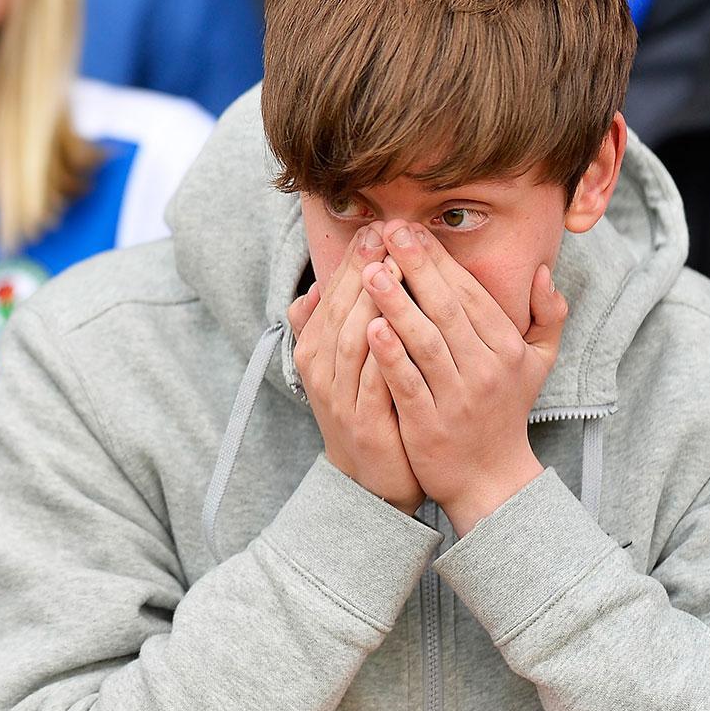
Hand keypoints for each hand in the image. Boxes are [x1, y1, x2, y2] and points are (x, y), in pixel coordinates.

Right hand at [290, 224, 422, 514]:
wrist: (371, 482)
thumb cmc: (365, 413)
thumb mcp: (340, 370)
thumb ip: (326, 329)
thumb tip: (312, 289)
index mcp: (316, 352)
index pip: (333, 296)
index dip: (354, 261)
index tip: (378, 227)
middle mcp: (321, 371)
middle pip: (340, 311)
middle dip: (363, 269)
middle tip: (387, 233)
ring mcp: (340, 399)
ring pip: (352, 341)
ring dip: (371, 303)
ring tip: (392, 267)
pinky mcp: (364, 423)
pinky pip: (373, 382)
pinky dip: (383, 353)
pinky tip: (397, 328)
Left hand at [361, 221, 563, 534]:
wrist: (490, 479)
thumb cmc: (505, 411)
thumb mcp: (538, 363)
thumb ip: (548, 315)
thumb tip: (542, 270)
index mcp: (507, 349)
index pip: (471, 294)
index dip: (439, 260)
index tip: (410, 228)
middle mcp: (487, 369)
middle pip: (448, 309)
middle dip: (417, 267)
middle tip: (388, 231)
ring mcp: (459, 397)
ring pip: (426, 342)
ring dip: (397, 304)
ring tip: (369, 271)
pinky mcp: (430, 423)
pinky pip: (409, 383)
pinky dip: (391, 356)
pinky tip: (369, 328)